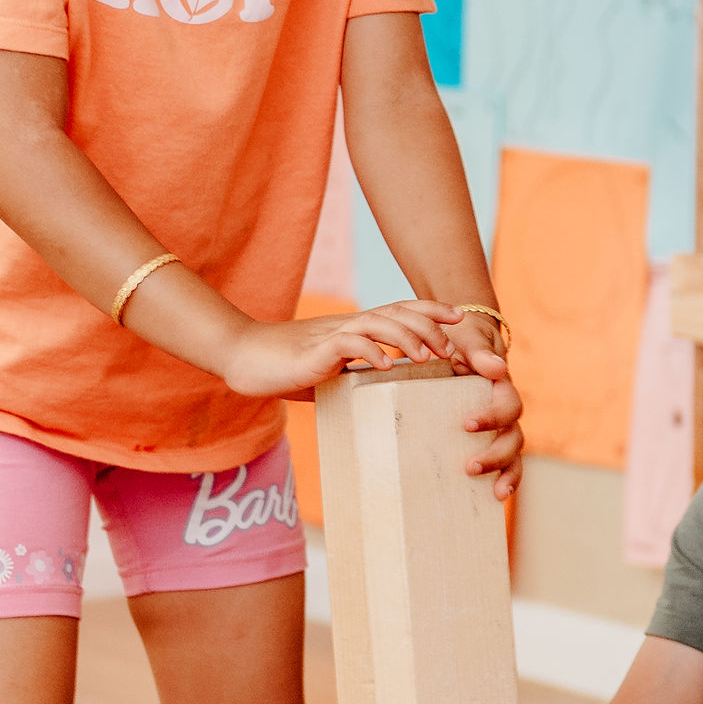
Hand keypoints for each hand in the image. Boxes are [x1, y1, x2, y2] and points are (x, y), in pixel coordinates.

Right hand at [221, 300, 470, 403]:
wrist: (243, 357)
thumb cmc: (285, 368)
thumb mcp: (331, 372)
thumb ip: (355, 376)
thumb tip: (384, 394)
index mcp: (355, 327)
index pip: (400, 310)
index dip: (430, 310)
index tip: (459, 318)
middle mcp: (348, 325)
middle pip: (398, 312)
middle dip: (430, 326)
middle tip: (452, 349)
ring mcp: (332, 334)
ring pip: (378, 322)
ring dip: (408, 337)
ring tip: (429, 356)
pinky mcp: (315, 350)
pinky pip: (348, 343)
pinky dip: (370, 352)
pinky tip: (387, 366)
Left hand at [445, 339, 523, 503]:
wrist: (459, 341)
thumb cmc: (460, 339)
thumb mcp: (466, 338)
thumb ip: (478, 351)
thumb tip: (497, 368)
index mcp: (502, 387)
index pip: (508, 406)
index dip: (492, 417)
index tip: (466, 424)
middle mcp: (506, 410)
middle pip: (514, 437)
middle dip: (497, 455)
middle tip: (470, 467)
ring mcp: (500, 427)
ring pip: (513, 454)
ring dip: (506, 473)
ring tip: (494, 493)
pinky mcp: (489, 438)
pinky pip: (503, 463)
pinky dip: (503, 480)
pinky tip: (493, 497)